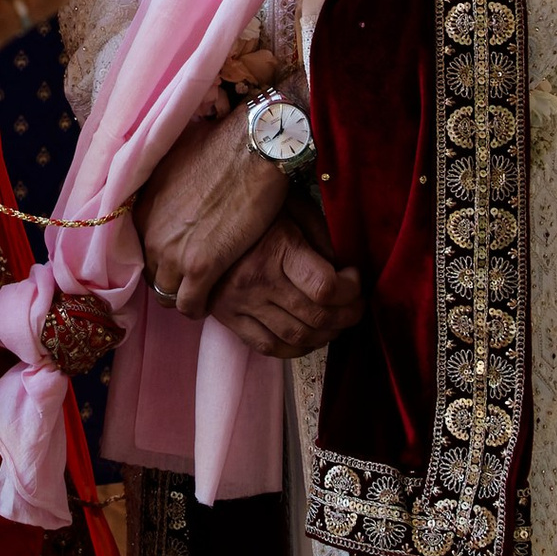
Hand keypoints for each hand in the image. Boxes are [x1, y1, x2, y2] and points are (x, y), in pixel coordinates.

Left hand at [139, 104, 289, 320]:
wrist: (250, 149)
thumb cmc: (219, 145)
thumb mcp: (175, 161)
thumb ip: (167, 185)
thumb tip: (176, 184)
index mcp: (142, 211)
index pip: (142, 251)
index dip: (163, 257)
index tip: (181, 257)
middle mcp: (151, 235)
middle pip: (153, 276)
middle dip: (171, 279)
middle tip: (194, 278)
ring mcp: (173, 254)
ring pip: (167, 295)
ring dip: (184, 296)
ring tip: (204, 292)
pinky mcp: (202, 267)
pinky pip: (190, 305)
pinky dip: (199, 307)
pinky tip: (212, 302)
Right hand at [207, 215, 363, 358]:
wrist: (199, 217)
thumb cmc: (255, 208)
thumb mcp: (294, 206)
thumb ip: (321, 235)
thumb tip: (342, 267)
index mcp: (277, 248)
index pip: (326, 287)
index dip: (352, 289)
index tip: (354, 277)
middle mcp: (257, 279)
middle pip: (316, 317)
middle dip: (348, 315)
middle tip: (356, 305)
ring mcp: (240, 302)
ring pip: (296, 337)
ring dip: (326, 335)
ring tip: (337, 322)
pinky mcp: (227, 317)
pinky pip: (267, 347)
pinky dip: (295, 349)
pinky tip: (308, 337)